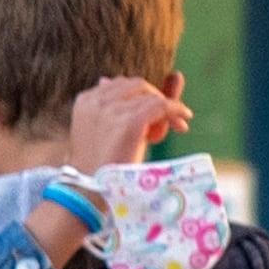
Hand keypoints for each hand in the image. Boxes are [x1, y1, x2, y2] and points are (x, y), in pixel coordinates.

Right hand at [66, 75, 193, 171]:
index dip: (140, 97)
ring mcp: (112, 110)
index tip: (151, 115)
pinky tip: (182, 123)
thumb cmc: (100, 165)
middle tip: (165, 121)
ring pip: (152, 96)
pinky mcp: (130, 122)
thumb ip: (116, 105)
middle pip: (138, 85)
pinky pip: (162, 106)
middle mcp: (96, 101)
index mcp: (85, 101)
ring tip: (166, 131)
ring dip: (165, 111)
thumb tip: (114, 77)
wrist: (90, 191)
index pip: (121, 85)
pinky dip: (176, 111)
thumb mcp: (106, 130)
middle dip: (154, 100)